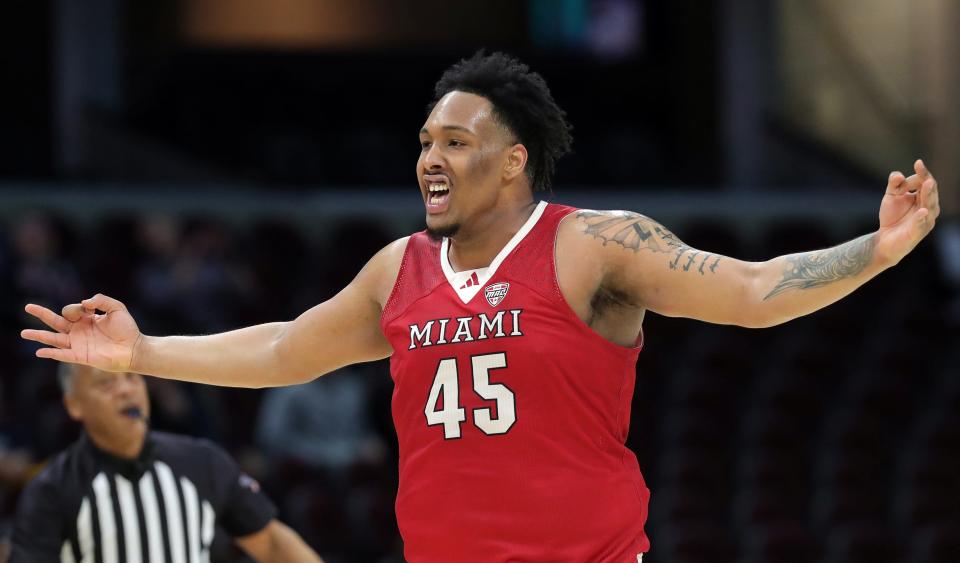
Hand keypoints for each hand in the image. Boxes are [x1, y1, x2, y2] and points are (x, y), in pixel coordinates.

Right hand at [20, 293, 141, 371]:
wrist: (134, 348)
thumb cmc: (127, 329)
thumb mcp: (117, 308)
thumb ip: (102, 300)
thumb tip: (85, 302)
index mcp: (86, 319)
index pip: (70, 310)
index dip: (76, 308)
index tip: (90, 308)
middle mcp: (79, 331)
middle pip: (55, 321)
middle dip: (41, 314)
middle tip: (27, 307)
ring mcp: (78, 344)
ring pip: (54, 338)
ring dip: (39, 336)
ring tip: (23, 333)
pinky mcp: (81, 356)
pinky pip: (63, 354)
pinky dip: (51, 353)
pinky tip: (39, 352)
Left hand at [876, 159, 939, 263]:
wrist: (884, 240)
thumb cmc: (892, 216)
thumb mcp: (891, 196)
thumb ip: (894, 184)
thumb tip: (898, 175)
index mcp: (924, 197)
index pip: (926, 182)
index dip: (923, 173)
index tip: (918, 163)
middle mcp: (928, 208)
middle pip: (930, 193)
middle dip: (928, 184)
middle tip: (925, 175)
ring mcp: (924, 221)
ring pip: (929, 207)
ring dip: (928, 195)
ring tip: (927, 185)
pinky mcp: (917, 233)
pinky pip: (920, 225)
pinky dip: (921, 218)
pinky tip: (922, 211)